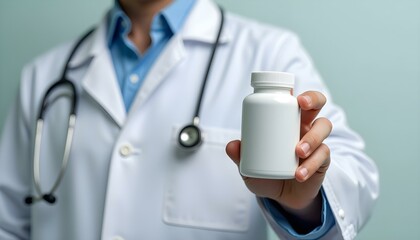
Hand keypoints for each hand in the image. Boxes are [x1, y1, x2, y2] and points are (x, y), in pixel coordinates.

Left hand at [226, 91, 331, 229]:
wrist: (282, 197)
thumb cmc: (266, 173)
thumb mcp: (250, 166)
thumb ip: (240, 157)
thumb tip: (232, 146)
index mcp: (286, 120)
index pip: (295, 99)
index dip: (296, 91)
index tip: (293, 95)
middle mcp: (304, 126)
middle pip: (317, 103)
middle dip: (313, 99)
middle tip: (303, 105)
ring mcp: (316, 142)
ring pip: (324, 127)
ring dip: (312, 137)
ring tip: (298, 151)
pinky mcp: (323, 160)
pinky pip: (323, 156)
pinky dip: (310, 164)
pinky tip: (299, 174)